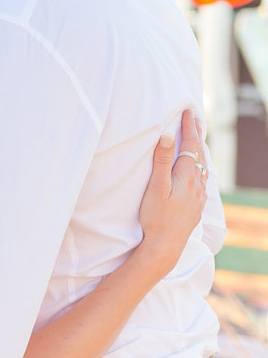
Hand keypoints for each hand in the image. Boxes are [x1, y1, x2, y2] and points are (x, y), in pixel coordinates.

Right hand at [137, 109, 208, 274]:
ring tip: (195, 141)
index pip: (190, 145)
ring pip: (201, 167)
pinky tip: (195, 172)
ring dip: (198, 151)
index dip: (189, 127)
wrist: (166, 246)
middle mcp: (197, 184)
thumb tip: (167, 136)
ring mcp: (198, 196)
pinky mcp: (195, 206)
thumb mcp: (156, 187)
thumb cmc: (157, 216)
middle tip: (193, 119)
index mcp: (187, 176)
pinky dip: (198, 167)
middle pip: (199, 154)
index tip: (188, 111)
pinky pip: (200, 179)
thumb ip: (161, 161)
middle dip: (195, 135)